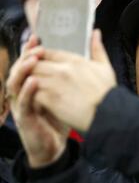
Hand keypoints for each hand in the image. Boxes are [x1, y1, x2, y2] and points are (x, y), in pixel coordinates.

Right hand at [7, 36, 68, 168]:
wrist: (56, 145)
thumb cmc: (60, 117)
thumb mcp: (66, 94)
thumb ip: (71, 75)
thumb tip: (80, 57)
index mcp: (35, 85)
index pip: (29, 63)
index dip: (31, 50)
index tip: (37, 37)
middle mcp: (25, 93)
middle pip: (19, 69)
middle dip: (25, 56)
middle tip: (34, 44)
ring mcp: (23, 105)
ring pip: (14, 84)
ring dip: (22, 70)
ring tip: (32, 59)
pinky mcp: (25, 118)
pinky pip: (23, 104)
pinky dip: (26, 92)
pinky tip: (33, 82)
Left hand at [32, 30, 115, 131]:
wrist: (108, 113)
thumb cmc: (107, 93)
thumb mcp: (105, 66)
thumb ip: (97, 48)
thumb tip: (96, 33)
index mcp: (75, 60)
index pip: (46, 51)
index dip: (39, 56)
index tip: (39, 63)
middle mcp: (62, 70)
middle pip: (33, 63)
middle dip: (30, 69)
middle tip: (33, 77)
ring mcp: (55, 84)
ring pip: (30, 77)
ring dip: (29, 83)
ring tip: (33, 89)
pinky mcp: (50, 100)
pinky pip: (31, 93)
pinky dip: (31, 96)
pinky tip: (37, 100)